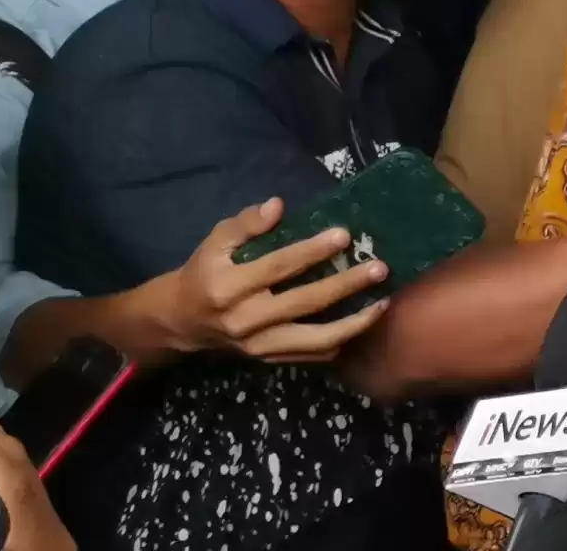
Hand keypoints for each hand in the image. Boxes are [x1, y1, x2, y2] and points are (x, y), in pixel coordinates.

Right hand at [139, 199, 391, 362]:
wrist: (183, 321)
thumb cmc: (205, 272)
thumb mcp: (215, 241)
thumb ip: (245, 224)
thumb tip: (278, 206)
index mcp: (229, 287)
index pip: (278, 267)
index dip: (312, 251)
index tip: (344, 235)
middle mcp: (246, 320)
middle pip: (305, 303)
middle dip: (345, 285)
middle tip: (378, 268)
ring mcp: (259, 346)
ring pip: (315, 340)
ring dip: (354, 323)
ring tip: (383, 302)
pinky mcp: (269, 361)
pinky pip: (311, 356)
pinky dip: (339, 341)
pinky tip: (362, 322)